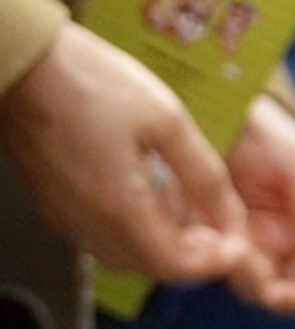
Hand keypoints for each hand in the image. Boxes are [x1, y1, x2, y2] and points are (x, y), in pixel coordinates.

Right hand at [0, 22, 249, 286]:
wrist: (20, 62)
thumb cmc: (92, 83)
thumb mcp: (167, 122)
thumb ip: (204, 175)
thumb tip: (232, 218)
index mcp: (118, 208)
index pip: (174, 266)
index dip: (213, 262)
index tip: (238, 243)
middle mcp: (86, 222)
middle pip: (149, 265)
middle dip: (190, 257)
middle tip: (218, 228)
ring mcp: (64, 214)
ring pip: (122, 255)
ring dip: (161, 247)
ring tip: (190, 215)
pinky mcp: (51, 200)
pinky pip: (98, 234)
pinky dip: (132, 232)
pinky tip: (149, 200)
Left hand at [220, 95, 294, 312]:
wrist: (205, 102)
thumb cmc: (263, 130)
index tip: (286, 291)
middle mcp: (266, 244)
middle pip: (273, 291)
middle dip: (267, 287)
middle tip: (252, 269)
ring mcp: (228, 241)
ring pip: (236, 281)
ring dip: (234, 271)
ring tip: (224, 243)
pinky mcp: (190, 234)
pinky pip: (199, 262)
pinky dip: (201, 257)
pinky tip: (200, 235)